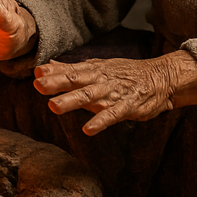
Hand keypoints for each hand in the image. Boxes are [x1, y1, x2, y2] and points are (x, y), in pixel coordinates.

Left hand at [33, 57, 176, 134]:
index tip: (35, 73)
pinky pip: (112, 115)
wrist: (161, 78)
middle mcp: (101, 80)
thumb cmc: (125, 74)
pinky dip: (100, 121)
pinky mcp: (128, 106)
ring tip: (54, 106)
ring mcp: (114, 93)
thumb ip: (71, 69)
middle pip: (76, 80)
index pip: (70, 70)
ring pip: (90, 96)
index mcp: (94, 70)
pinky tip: (87, 130)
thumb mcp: (98, 68)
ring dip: (72, 101)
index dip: (53, 73)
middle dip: (57, 83)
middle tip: (38, 85)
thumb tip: (46, 66)